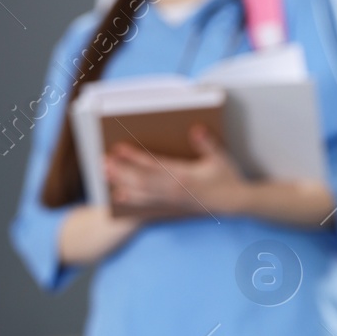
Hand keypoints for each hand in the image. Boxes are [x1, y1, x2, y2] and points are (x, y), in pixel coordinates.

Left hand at [105, 125, 246, 215]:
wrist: (233, 203)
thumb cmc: (227, 177)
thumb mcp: (220, 157)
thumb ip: (207, 143)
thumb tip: (196, 129)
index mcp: (183, 176)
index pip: (153, 165)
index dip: (134, 157)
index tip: (118, 149)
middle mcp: (173, 190)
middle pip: (140, 180)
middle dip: (120, 171)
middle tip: (103, 162)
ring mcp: (170, 200)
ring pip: (140, 193)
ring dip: (121, 183)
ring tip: (106, 175)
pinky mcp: (171, 206)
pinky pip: (147, 204)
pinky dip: (132, 199)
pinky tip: (119, 196)